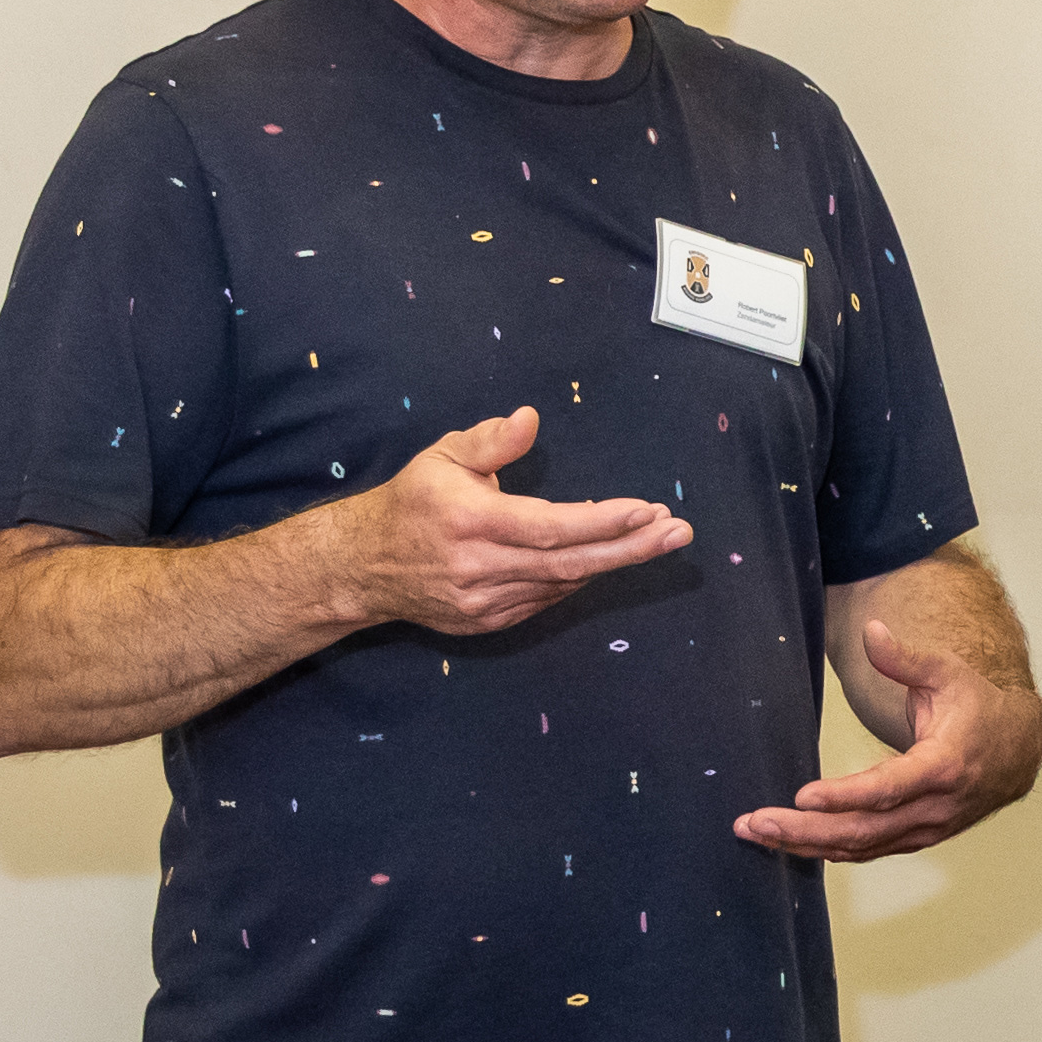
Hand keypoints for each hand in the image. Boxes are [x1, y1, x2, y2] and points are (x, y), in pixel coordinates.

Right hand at [335, 409, 690, 636]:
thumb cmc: (411, 502)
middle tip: (678, 533)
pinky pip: (546, 599)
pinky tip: (607, 558)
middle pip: (568, 562)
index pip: (550, 526)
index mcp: (468, 519)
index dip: (604, 522)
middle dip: (630, 549)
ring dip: (612, 562)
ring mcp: (483, 601)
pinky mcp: (487, 622)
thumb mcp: (442, 457)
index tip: (648, 510)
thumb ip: (489, 441)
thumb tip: (529, 419)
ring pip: (562, 583)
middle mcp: (478, 566)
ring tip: (656, 538)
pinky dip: (579, 578)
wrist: (364, 567)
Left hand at [739, 607, 1041, 860]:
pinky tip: (791, 844)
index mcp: (944, 765)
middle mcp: (935, 807)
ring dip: (807, 844)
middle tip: (755, 824)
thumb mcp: (947, 673)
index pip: (889, 788)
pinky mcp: (917, 838)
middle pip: (864, 829)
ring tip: (757, 834)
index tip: (802, 796)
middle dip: (805, 830)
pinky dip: (828, 849)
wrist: (1017, 751)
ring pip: (861, 846)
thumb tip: (872, 631)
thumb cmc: (978, 707)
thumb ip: (905, 658)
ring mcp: (927, 829)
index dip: (845, 795)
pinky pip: (868, 850)